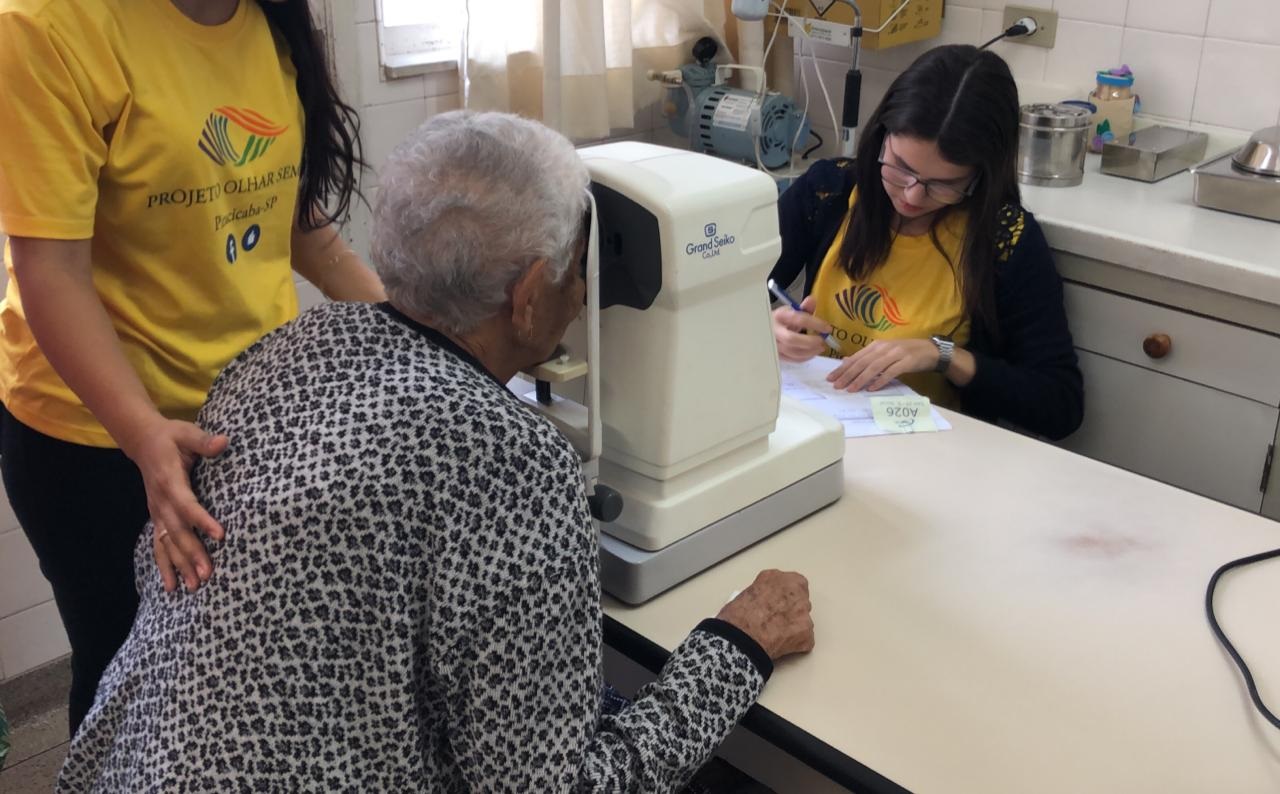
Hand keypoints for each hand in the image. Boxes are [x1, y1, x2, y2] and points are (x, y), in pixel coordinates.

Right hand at [121, 417, 228, 592]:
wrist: (144, 442)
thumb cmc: (171, 437)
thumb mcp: (187, 432)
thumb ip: (204, 441)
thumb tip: (224, 442)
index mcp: (169, 481)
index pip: (187, 504)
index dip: (202, 520)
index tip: (220, 535)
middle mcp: (160, 501)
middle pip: (177, 531)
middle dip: (192, 554)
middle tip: (207, 574)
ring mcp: (157, 512)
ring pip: (167, 543)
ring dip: (180, 565)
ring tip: (195, 586)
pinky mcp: (157, 518)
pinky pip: (159, 546)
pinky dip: (164, 566)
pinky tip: (171, 587)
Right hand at [716, 569, 814, 660]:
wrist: (741, 636)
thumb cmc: (737, 616)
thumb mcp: (746, 593)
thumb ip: (763, 593)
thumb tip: (762, 604)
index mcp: (778, 578)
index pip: (792, 582)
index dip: (784, 595)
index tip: (777, 602)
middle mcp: (795, 592)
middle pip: (799, 601)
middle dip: (791, 610)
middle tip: (775, 620)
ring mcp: (804, 613)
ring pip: (803, 620)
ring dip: (793, 626)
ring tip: (776, 635)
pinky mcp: (807, 634)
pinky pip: (804, 640)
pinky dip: (795, 644)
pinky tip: (780, 646)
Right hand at [772, 296, 830, 362]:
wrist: (764, 330)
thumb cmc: (780, 320)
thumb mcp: (790, 311)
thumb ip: (803, 308)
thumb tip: (812, 300)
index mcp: (779, 316)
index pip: (799, 319)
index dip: (815, 324)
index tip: (828, 328)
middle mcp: (774, 331)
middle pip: (792, 339)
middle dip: (810, 341)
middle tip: (822, 341)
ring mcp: (774, 345)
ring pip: (792, 352)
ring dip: (810, 351)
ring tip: (820, 347)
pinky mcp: (777, 355)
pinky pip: (792, 359)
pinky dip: (805, 357)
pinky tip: (812, 353)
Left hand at [826, 338, 938, 391]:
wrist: (929, 350)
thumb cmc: (904, 353)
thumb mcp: (884, 353)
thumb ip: (867, 357)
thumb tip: (846, 361)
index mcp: (876, 346)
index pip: (855, 358)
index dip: (842, 368)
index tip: (831, 378)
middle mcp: (884, 348)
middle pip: (862, 362)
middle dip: (848, 374)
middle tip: (837, 386)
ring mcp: (895, 354)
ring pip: (874, 367)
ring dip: (861, 379)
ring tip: (851, 389)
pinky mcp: (907, 361)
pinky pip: (891, 372)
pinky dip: (881, 380)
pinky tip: (872, 388)